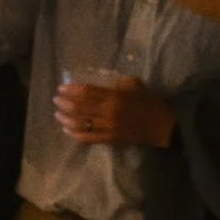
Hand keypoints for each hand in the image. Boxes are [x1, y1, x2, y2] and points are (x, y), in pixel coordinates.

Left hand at [54, 77, 175, 146]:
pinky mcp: (110, 139)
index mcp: (115, 97)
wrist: (163, 126)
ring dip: (65, 118)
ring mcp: (108, 127)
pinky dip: (74, 133)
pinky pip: (87, 138)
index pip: (86, 93)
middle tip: (56, 99)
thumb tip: (98, 80)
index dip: (70, 90)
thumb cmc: (149, 102)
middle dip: (63, 103)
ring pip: (79, 124)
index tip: (61, 88)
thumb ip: (116, 82)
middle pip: (79, 108)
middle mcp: (109, 113)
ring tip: (57, 113)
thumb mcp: (134, 85)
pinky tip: (66, 129)